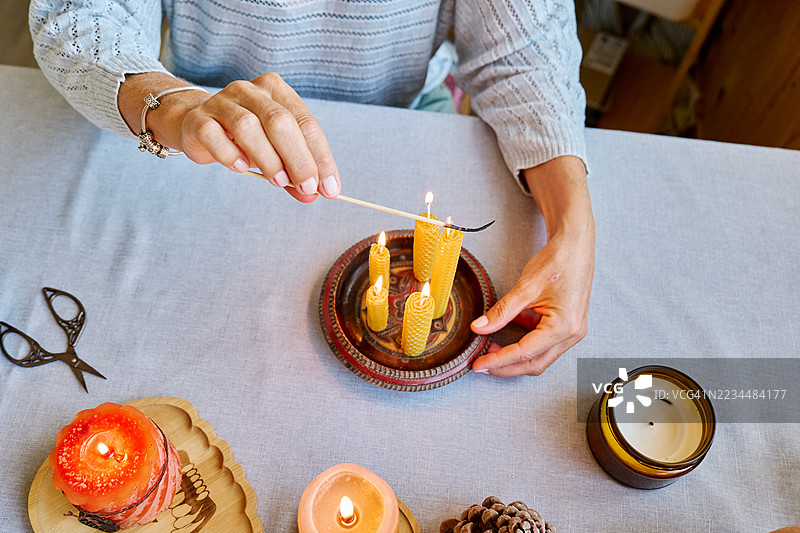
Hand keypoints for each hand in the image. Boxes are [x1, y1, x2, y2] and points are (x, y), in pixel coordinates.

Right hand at [119, 72, 339, 201]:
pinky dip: (230, 154)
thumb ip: (294, 173)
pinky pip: (214, 135)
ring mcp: (222, 101)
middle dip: (298, 158)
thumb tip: (313, 195)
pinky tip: (241, 167)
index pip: (306, 123)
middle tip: (307, 187)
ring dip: (268, 158)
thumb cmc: (245, 138)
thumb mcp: (275, 153)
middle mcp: (250, 91)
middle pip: (279, 122)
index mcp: (277, 91)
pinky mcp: (198, 119)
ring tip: (277, 181)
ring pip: (248, 127)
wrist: (195, 124)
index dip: (320, 157)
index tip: (330, 187)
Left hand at [470, 156, 593, 375]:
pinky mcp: (568, 325)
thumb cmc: (557, 261)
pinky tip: (509, 329)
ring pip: (540, 356)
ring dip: (515, 356)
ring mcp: (572, 331)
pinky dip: (525, 342)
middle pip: (534, 363)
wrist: (576, 244)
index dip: (499, 360)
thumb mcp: (525, 287)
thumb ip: (501, 311)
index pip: (525, 353)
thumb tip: (479, 328)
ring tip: (490, 349)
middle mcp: (572, 334)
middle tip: (481, 364)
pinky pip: (545, 343)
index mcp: (563, 327)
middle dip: (506, 366)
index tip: (479, 364)